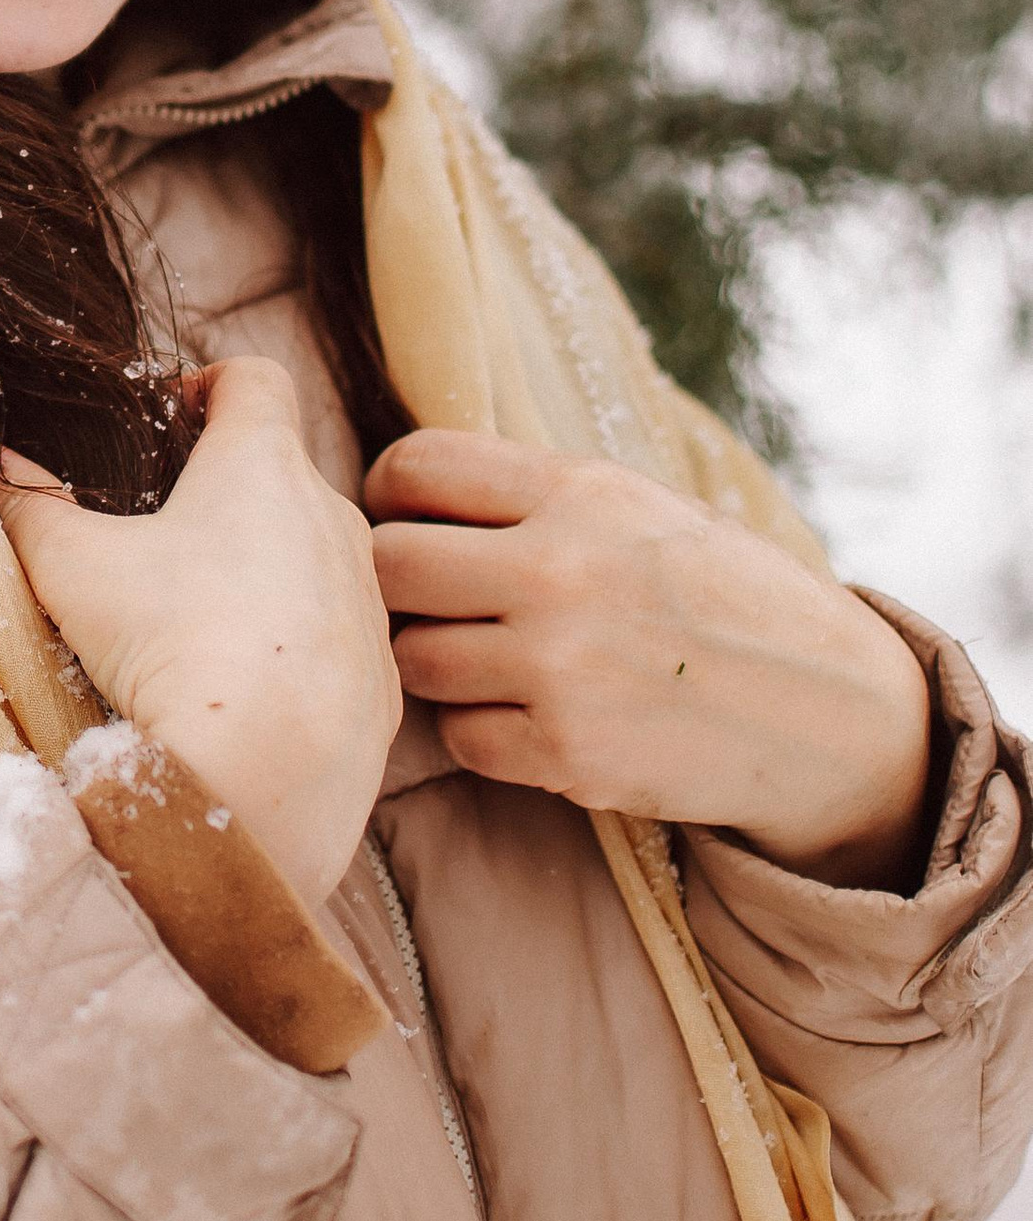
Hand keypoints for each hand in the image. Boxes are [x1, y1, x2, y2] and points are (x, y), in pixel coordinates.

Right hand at [0, 357, 402, 908]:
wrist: (265, 777)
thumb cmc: (172, 645)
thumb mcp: (71, 565)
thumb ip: (25, 504)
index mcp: (263, 464)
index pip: (254, 378)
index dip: (211, 383)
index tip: (171, 415)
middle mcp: (332, 517)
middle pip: (284, 474)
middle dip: (227, 492)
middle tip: (162, 534)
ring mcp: (366, 600)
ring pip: (315, 560)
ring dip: (266, 573)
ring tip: (199, 623)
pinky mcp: (383, 676)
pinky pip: (335, 641)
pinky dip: (294, 650)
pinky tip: (244, 690)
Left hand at [365, 432, 933, 888]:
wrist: (832, 713)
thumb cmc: (725, 597)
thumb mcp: (643, 506)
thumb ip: (534, 497)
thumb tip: (403, 495)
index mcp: (580, 490)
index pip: (417, 466)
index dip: (389, 492)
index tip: (405, 518)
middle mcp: (561, 571)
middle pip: (389, 566)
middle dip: (395, 584)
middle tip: (429, 600)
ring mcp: (561, 668)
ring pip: (413, 660)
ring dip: (435, 663)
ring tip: (487, 660)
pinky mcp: (569, 753)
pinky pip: (461, 739)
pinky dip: (481, 731)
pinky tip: (529, 715)